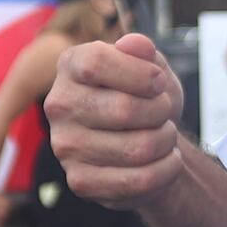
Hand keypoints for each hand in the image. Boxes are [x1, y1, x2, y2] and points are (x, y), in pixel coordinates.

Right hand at [45, 32, 185, 207]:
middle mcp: (59, 105)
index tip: (158, 82)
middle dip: (161, 110)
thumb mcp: (150, 66)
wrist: (146, 144)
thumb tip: (136, 44)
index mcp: (70, 66)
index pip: (97, 63)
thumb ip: (143, 52)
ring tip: (167, 135)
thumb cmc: (145, 98)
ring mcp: (65, 146)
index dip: (140, 73)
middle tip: (165, 111)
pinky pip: (138, 180)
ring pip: (137, 148)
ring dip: (167, 141)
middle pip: (123, 109)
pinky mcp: (80, 181)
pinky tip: (168, 160)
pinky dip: (167, 170)